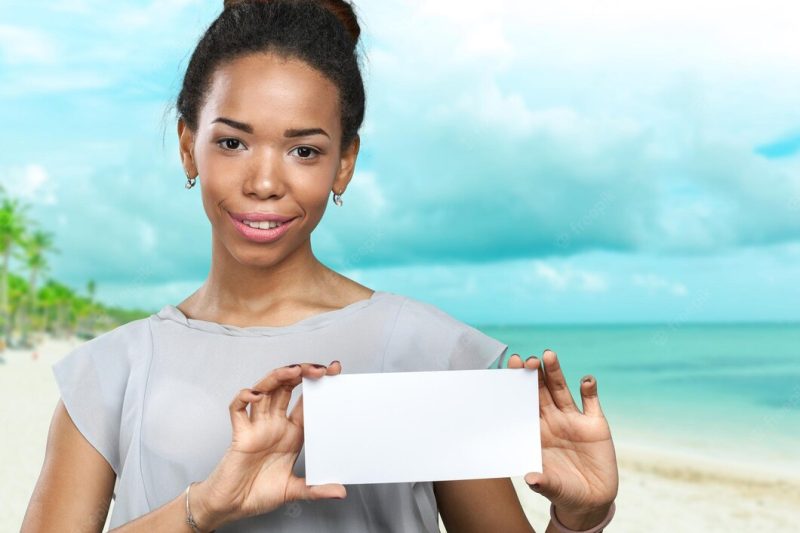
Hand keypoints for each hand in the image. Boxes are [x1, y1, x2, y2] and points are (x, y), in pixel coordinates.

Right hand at [194, 361, 345, 529]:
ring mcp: (257, 427)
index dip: (318, 384)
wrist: (231, 507)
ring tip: (294, 371)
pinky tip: (255, 395)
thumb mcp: (294, 491)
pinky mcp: (239, 434)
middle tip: (320, 369)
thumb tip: (341, 492)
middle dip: (302, 373)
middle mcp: (274, 424)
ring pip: (265, 391)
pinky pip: (238, 409)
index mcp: (291, 433)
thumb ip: (316, 489)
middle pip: (286, 388)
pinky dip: (244, 398)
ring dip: (278, 377)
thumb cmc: (259, 493)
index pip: (306, 401)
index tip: (334, 370)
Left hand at [508, 350, 617, 526]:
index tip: (509, 370)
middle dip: (533, 375)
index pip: (523, 403)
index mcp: (536, 431)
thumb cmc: (563, 491)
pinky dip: (589, 390)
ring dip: (555, 372)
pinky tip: (586, 380)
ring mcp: (574, 420)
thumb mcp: (552, 487)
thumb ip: (542, 481)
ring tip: (547, 354)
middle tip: (527, 359)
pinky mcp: (596, 425)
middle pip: (540, 391)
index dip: (517, 387)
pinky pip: (592, 403)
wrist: (591, 500)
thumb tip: (530, 479)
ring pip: (562, 390)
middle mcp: (552, 420)